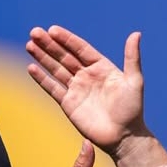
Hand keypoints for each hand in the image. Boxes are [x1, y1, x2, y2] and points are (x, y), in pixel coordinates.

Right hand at [27, 26, 145, 153]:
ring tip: (30, 44)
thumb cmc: (132, 109)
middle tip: (34, 32)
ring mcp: (76, 89)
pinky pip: (53, 88)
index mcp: (101, 67)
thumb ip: (132, 57)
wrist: (123, 137)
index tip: (52, 30)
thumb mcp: (134, 81)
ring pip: (56, 69)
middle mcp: (87, 75)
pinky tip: (32, 68)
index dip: (66, 39)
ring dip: (43, 57)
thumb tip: (136, 33)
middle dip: (49, 44)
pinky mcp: (68, 103)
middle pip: (65, 56)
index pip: (80, 49)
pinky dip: (42, 79)